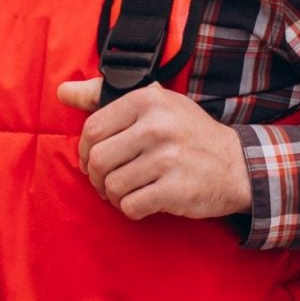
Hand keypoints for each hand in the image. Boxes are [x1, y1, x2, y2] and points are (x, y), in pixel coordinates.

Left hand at [56, 77, 251, 220]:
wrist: (238, 165)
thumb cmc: (187, 133)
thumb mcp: (154, 103)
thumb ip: (104, 96)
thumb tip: (62, 91)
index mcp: (147, 100)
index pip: (92, 129)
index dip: (84, 151)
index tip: (92, 160)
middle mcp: (157, 126)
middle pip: (96, 159)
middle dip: (95, 177)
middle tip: (105, 182)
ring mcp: (168, 158)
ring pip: (111, 185)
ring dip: (113, 195)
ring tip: (126, 191)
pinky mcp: (176, 189)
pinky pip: (130, 205)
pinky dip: (130, 208)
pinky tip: (142, 201)